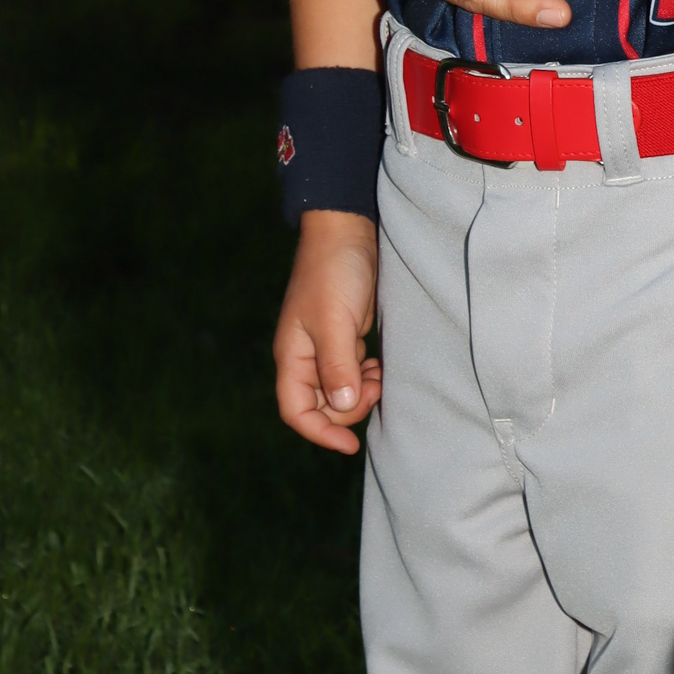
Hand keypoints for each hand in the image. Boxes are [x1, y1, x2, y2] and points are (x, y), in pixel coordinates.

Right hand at [274, 211, 382, 451]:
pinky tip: (380, 362)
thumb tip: (343, 406)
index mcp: (293, 355)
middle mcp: (306, 355)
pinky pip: (354, 370)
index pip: (296, 411)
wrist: (349, 229)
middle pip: (320, 405)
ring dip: (361, 391)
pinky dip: (368, 374)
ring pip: (340, 389)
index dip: (320, 432)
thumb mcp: (335, 320)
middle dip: (348, 407)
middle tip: (375, 385)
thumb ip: (337, 365)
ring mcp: (327, 345)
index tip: (350, 445)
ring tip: (379, 371)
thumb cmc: (335, 271)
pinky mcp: (347, 334)